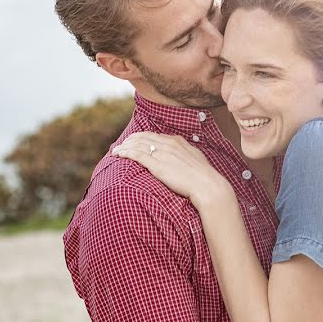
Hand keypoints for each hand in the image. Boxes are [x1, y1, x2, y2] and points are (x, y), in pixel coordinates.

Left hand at [112, 132, 232, 208]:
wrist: (207, 186)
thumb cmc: (203, 176)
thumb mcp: (194, 158)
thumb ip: (185, 153)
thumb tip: (180, 154)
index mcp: (177, 141)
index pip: (153, 135)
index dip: (141, 138)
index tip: (133, 141)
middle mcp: (168, 144)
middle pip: (142, 137)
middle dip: (129, 140)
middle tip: (120, 145)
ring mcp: (162, 153)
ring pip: (137, 144)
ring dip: (124, 146)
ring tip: (115, 150)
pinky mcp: (157, 165)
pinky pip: (136, 155)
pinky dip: (125, 152)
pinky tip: (118, 154)